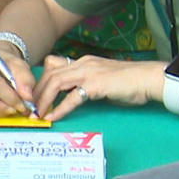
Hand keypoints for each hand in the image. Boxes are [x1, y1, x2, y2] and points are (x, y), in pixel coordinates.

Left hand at [33, 55, 164, 121]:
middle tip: (30, 108)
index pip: (53, 66)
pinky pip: (72, 97)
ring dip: (44, 99)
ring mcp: (89, 72)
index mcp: (83, 61)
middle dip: (37, 91)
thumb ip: (87, 82)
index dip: (41, 80)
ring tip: (37, 114)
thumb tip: (74, 94)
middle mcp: (82, 63)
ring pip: (56, 83)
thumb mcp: (102, 78)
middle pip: (49, 73)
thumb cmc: (129, 82)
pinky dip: (60, 108)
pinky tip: (54, 117)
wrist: (148, 79)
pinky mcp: (96, 85)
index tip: (35, 96)